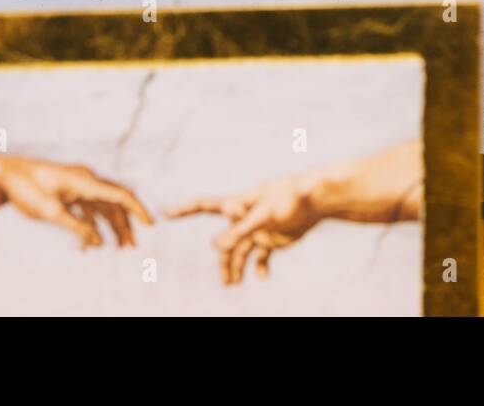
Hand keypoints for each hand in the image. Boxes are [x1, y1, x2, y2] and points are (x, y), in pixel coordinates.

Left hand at [0, 155, 153, 247]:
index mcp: (86, 181)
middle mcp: (86, 179)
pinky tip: (88, 246)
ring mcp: (78, 184)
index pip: (120, 195)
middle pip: (115, 202)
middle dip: (125, 224)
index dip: (138, 210)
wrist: (4, 174)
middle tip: (132, 247)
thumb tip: (99, 242)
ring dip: (111, 226)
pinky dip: (92, 225)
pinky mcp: (68, 190)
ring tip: (117, 248)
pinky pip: (88, 208)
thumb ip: (77, 227)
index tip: (151, 225)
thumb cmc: (26, 190)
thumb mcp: (51, 212)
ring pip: (102, 206)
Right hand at [167, 174, 323, 283]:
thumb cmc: (291, 199)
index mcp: (239, 203)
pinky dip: (259, 267)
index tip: (166, 213)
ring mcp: (258, 228)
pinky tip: (263, 278)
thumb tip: (214, 246)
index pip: (206, 205)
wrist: (318, 199)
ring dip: (236, 268)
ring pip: (240, 251)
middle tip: (226, 281)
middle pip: (225, 240)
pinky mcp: (272, 237)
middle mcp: (245, 217)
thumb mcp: (264, 215)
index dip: (185, 209)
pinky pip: (260, 256)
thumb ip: (240, 229)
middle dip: (223, 260)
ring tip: (233, 285)